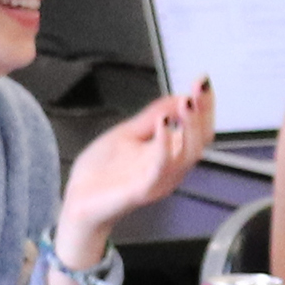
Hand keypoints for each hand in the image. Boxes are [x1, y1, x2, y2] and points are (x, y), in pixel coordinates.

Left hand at [53, 83, 212, 269]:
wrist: (78, 201)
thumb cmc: (102, 173)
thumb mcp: (128, 134)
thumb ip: (151, 117)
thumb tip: (176, 96)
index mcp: (169, 153)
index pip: (198, 129)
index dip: (205, 106)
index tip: (203, 82)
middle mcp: (170, 167)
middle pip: (201, 140)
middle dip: (204, 111)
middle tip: (199, 88)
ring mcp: (159, 179)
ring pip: (188, 154)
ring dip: (191, 126)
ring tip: (186, 102)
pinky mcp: (143, 189)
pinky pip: (161, 167)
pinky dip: (165, 144)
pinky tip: (163, 123)